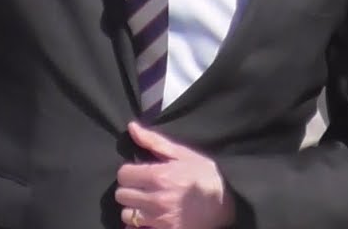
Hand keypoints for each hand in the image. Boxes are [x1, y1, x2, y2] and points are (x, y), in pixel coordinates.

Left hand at [116, 123, 235, 228]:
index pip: (123, 174)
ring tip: (147, 203)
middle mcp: (155, 199)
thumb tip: (132, 128)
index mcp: (159, 176)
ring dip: (134, 208)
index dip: (130, 172)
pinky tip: (151, 217)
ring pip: (127, 214)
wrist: (226, 204)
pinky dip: (139, 224)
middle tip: (143, 188)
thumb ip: (154, 142)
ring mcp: (159, 219)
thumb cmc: (205, 176)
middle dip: (130, 189)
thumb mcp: (183, 154)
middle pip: (121, 195)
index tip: (139, 173)